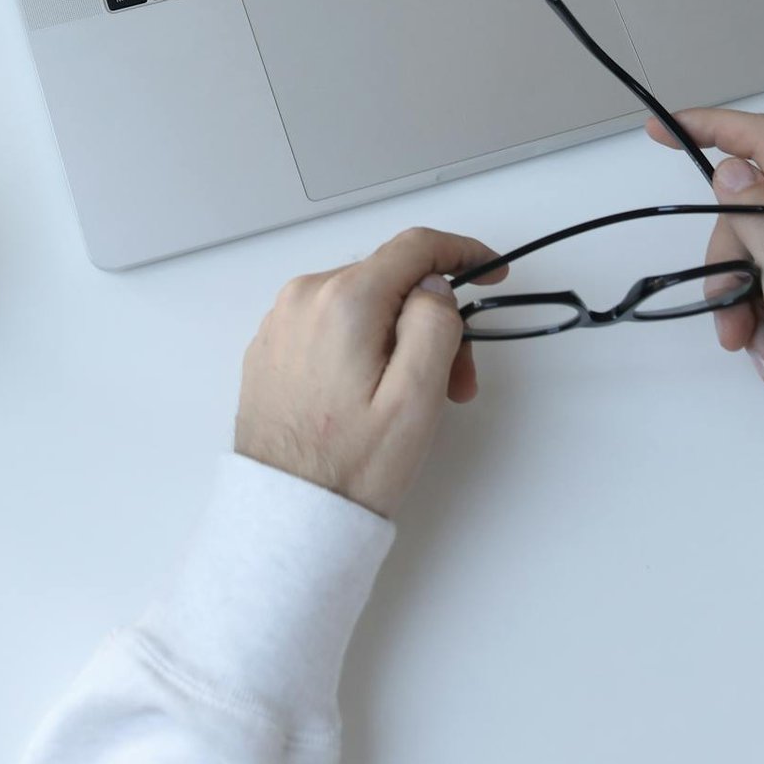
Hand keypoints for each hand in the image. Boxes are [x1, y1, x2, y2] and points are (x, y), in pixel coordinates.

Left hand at [233, 227, 503, 518]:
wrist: (284, 516)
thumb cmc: (352, 467)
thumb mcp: (415, 399)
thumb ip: (434, 324)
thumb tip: (433, 286)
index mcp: (343, 300)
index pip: (415, 246)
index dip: (463, 252)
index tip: (493, 272)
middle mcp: (304, 295)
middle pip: (389, 280)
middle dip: (434, 319)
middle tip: (457, 383)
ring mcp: (281, 320)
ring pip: (360, 302)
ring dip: (398, 335)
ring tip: (414, 400)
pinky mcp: (271, 346)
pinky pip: (329, 323)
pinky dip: (361, 343)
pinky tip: (371, 394)